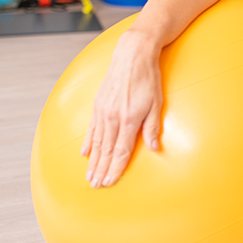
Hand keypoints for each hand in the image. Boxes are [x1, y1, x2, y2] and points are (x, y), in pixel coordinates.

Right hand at [80, 31, 163, 187]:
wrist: (132, 55)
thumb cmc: (148, 78)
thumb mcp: (157, 103)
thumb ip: (153, 127)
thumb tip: (154, 148)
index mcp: (129, 120)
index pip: (121, 151)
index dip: (115, 169)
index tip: (110, 182)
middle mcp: (113, 118)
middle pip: (106, 150)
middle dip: (101, 170)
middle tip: (96, 186)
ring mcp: (103, 111)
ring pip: (97, 142)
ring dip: (93, 161)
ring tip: (89, 176)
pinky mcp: (98, 104)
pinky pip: (91, 128)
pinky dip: (88, 142)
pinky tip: (85, 153)